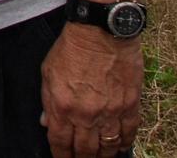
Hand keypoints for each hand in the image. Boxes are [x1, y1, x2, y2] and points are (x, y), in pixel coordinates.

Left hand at [41, 22, 142, 157]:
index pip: (60, 142)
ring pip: (108, 148)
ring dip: (103, 156)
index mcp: (62, 106)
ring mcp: (110, 112)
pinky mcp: (130, 106)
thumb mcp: (47, 71)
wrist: (100, 31)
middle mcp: (86, 115)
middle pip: (85, 150)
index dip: (61, 155)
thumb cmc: (71, 48)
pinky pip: (129, 133)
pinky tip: (120, 147)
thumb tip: (46, 122)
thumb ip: (47, 100)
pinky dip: (124, 143)